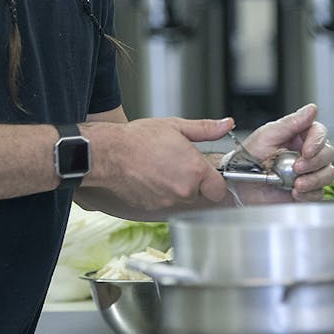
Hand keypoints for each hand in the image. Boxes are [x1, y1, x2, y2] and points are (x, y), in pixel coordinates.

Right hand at [85, 116, 231, 214]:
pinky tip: (153, 179)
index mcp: (195, 170)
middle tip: (180, 165)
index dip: (215, 181)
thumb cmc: (138, 139)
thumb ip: (205, 129)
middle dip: (195, 183)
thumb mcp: (176, 126)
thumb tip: (226, 125)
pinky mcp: (153, 209)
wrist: (107, 155)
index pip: (219, 189)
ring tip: (163, 170)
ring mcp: (168, 202)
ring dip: (178, 189)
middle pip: (201, 195)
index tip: (208, 174)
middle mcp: (184, 190)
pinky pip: (166, 205)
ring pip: (183, 200)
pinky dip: (162, 195)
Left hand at [240, 103, 333, 199]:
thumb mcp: (268, 135)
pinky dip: (309, 194)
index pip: (320, 133)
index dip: (317, 142)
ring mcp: (309, 172)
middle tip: (297, 168)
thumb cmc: (250, 156)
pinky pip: (319, 193)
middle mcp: (308, 153)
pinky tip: (295, 192)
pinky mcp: (307, 190)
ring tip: (296, 184)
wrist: (240, 182)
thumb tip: (312, 109)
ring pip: (328, 174)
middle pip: (328, 154)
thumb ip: (291, 122)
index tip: (307, 151)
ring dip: (315, 179)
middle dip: (315, 162)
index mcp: (300, 136)